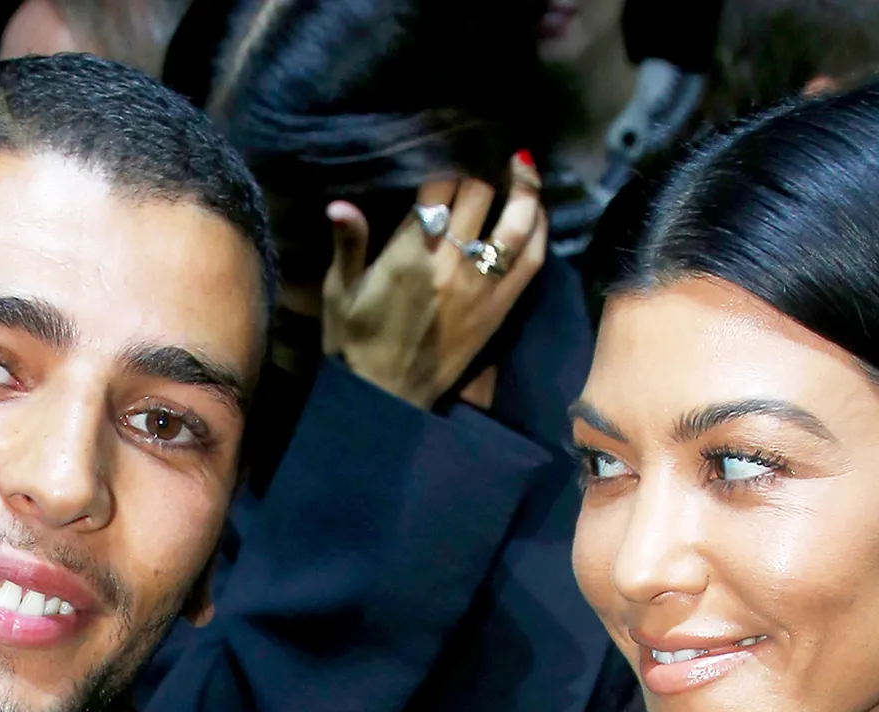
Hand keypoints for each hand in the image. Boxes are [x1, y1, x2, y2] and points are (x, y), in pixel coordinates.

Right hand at [322, 157, 547, 410]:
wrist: (384, 400)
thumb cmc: (354, 344)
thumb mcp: (340, 292)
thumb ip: (347, 244)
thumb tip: (339, 204)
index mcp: (408, 253)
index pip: (439, 187)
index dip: (448, 160)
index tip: (452, 144)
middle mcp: (449, 264)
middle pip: (480, 194)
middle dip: (484, 169)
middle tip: (488, 154)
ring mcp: (480, 288)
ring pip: (516, 224)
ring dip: (526, 190)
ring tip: (525, 167)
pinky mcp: (498, 310)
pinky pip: (531, 262)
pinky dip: (539, 232)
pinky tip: (536, 213)